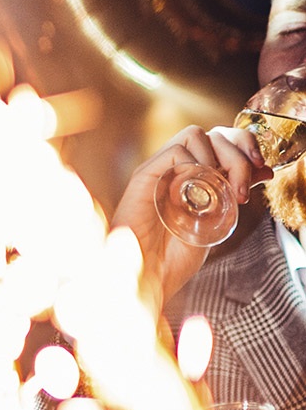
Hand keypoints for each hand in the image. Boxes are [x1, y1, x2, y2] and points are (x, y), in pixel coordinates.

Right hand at [110, 124, 265, 305]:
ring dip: (219, 158)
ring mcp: (160, 170)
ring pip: (196, 134)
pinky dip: (195, 165)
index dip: (246, 147)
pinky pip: (175, 151)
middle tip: (242, 190)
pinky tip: (198, 190)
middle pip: (215, 133)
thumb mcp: (218, 218)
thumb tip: (264, 170)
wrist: (149, 276)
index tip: (259, 169)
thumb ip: (236, 192)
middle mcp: (176, 168)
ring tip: (222, 190)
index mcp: (194, 175)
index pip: (223, 139)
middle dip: (240, 155)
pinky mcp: (145, 176)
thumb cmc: (175, 256)